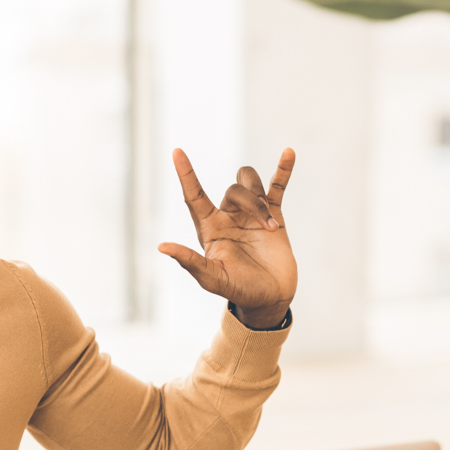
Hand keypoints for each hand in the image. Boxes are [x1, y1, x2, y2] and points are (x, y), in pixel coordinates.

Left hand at [158, 148, 297, 328]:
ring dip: (263, 198)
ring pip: (250, 183)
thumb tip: (162, 246)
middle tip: (268, 228)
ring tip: (273, 225)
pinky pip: (277, 187)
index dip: (186, 174)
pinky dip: (283, 170)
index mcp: (210, 228)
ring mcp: (251, 214)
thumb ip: (190, 261)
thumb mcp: (212, 279)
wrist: (269, 298)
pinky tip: (288, 153)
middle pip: (234, 189)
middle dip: (252, 202)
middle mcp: (228, 217)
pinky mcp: (274, 216)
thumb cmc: (237, 290)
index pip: (194, 196)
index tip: (177, 152)